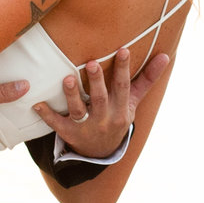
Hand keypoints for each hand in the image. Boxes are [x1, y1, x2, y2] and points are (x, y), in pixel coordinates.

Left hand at [33, 48, 168, 157]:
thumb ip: (147, 79)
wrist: (101, 152)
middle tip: (92, 63)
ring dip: (72, 95)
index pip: (122, 87)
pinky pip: (57, 124)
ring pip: (78, 111)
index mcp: (120, 110)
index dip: (123, 69)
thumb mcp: (133, 102)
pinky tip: (37, 104)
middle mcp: (104, 119)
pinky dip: (47, 115)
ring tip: (67, 79)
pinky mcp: (69, 133)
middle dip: (97, 82)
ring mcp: (85, 127)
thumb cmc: (117, 117)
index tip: (123, 50)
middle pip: (100, 99)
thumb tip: (166, 56)